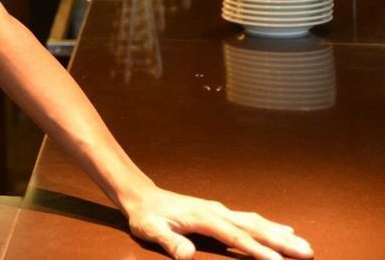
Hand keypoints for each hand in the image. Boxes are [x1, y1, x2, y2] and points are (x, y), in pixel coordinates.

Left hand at [122, 186, 312, 258]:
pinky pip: (249, 220)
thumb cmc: (146, 215)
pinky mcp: (219, 213)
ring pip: (255, 222)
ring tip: (303, 244)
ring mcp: (219, 211)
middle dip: (280, 241)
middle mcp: (216, 211)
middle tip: (308, 252)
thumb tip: (186, 255)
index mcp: (203, 217)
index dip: (257, 250)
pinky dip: (268, 226)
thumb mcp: (151, 229)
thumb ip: (169, 242)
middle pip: (253, 227)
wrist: (141, 195)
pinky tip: (283, 230)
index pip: (235, 237)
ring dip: (279, 233)